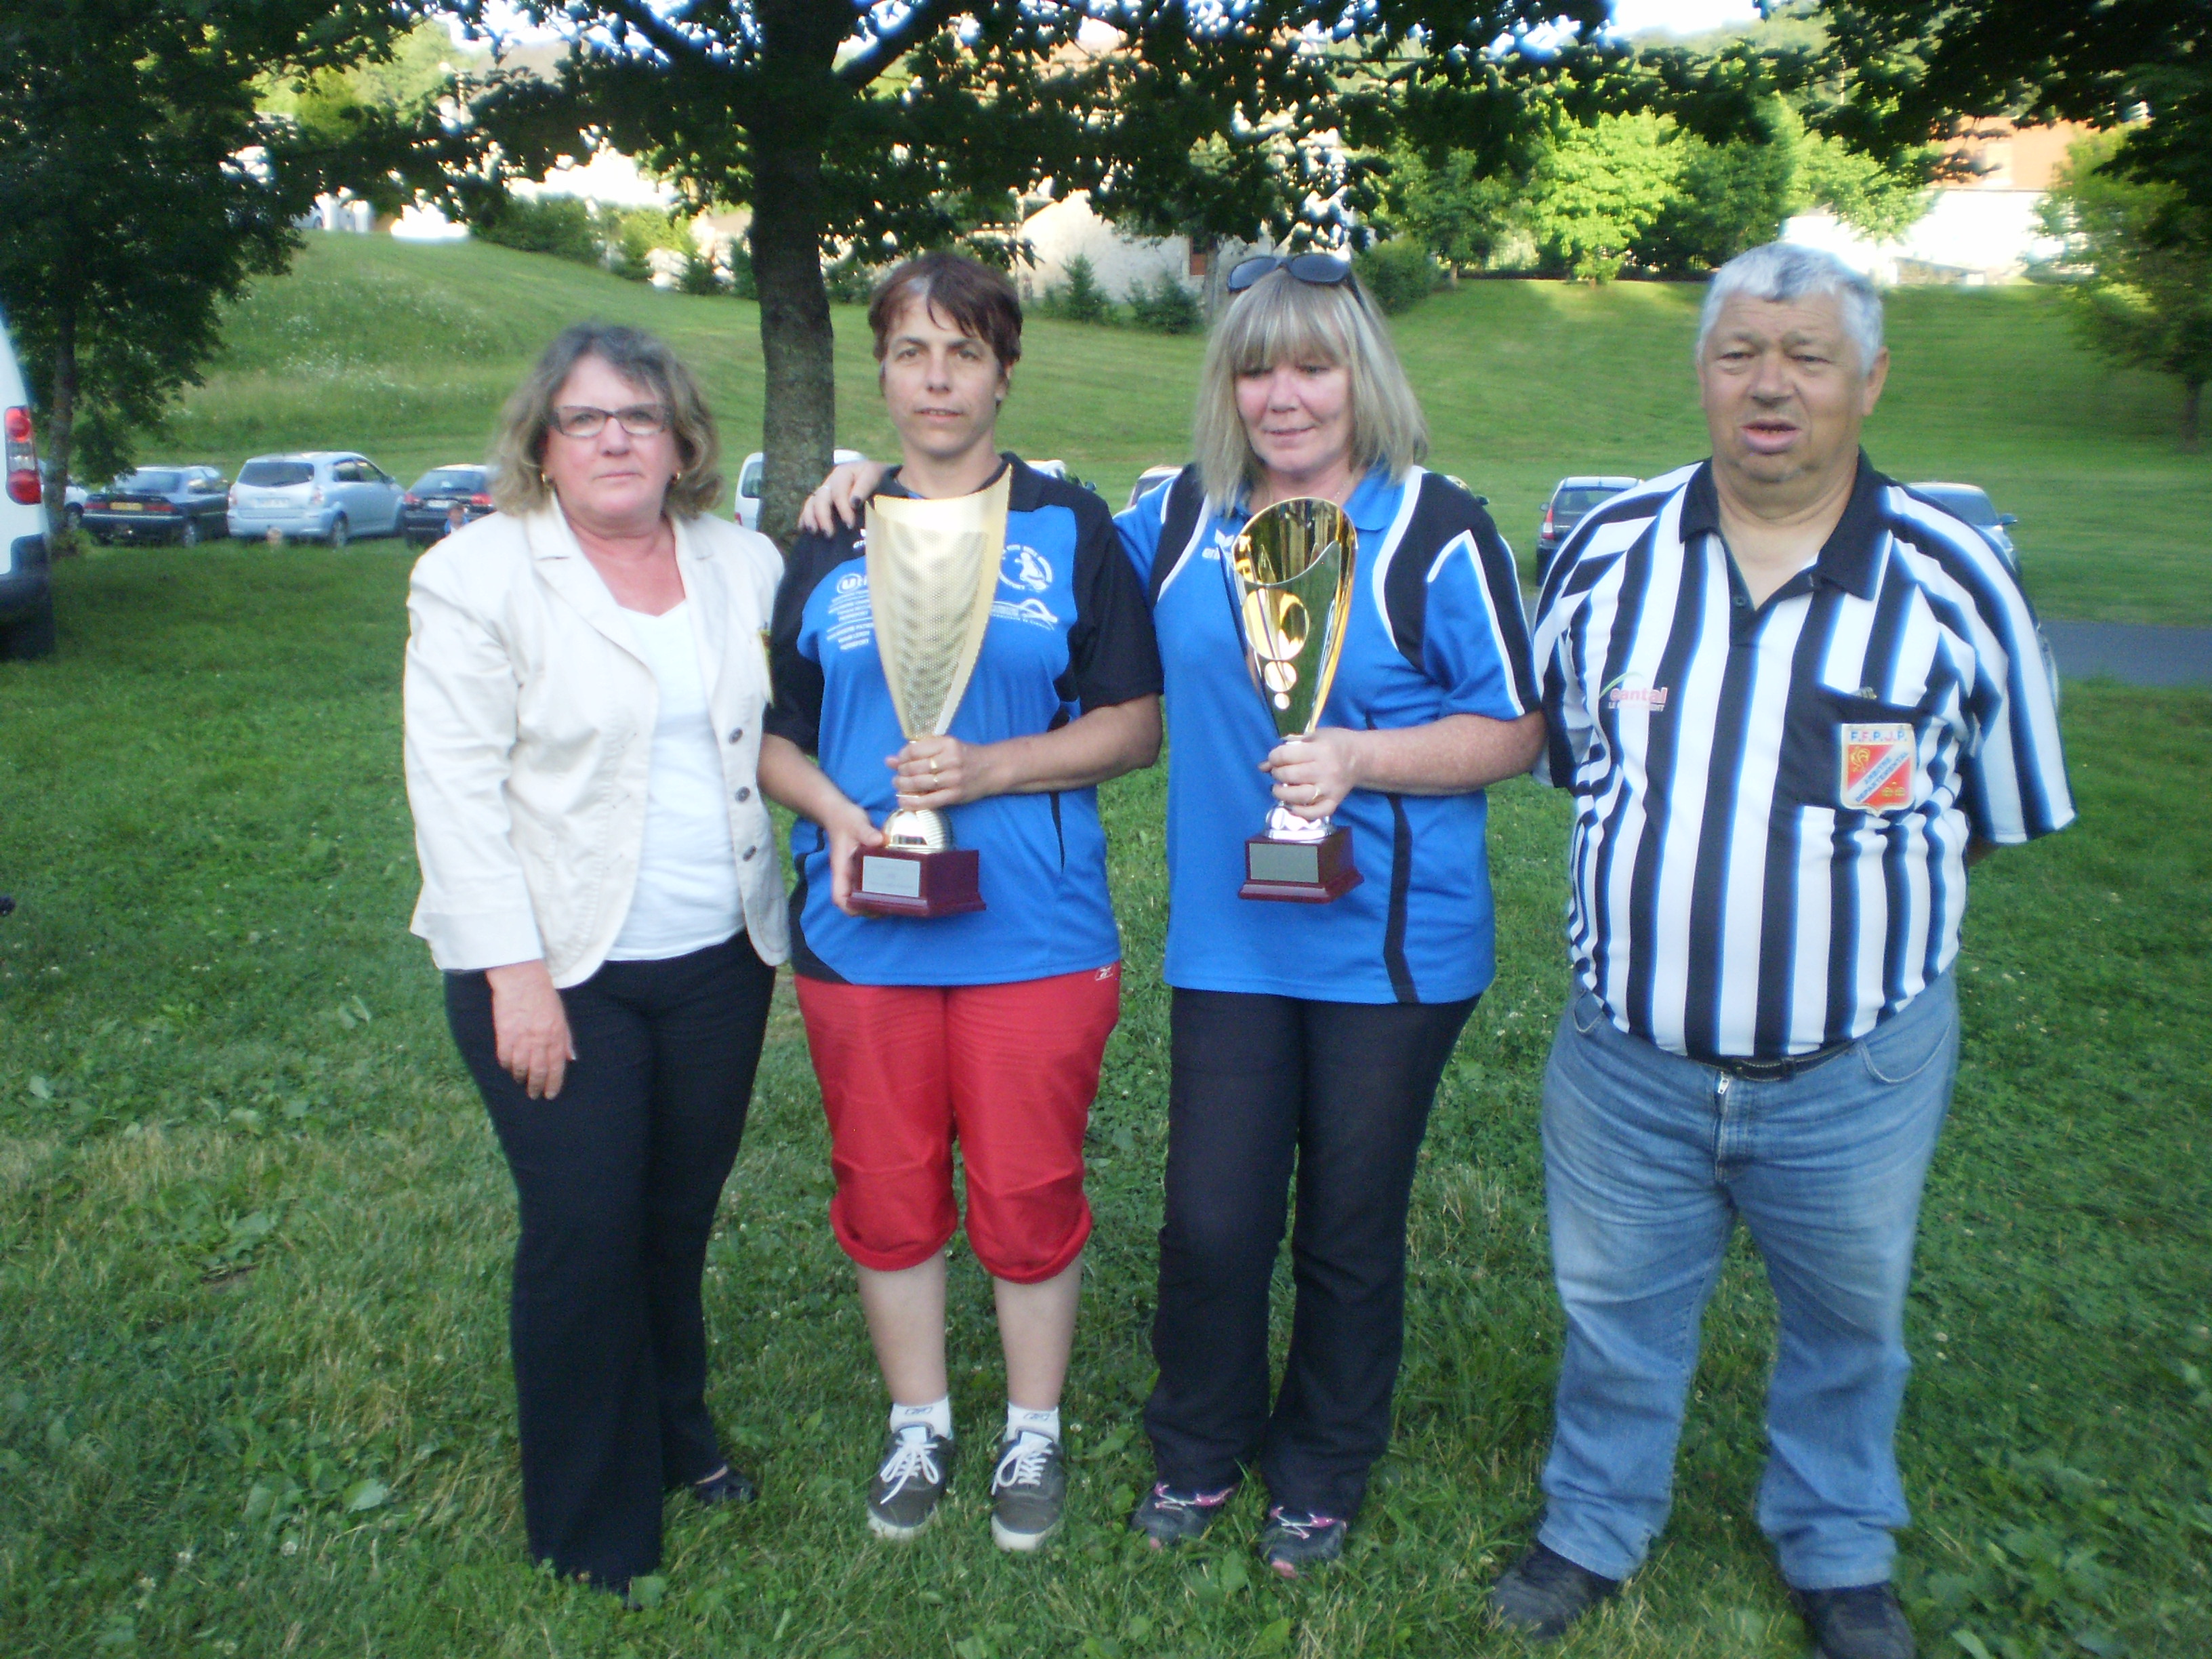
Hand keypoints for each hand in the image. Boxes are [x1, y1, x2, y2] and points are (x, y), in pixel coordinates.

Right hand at [486, 960, 574, 1099]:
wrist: (522, 979)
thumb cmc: (543, 995)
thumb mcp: (561, 1016)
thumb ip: (566, 1039)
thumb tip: (571, 1058)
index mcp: (556, 1035)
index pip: (556, 1067)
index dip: (553, 1083)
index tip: (550, 1094)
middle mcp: (539, 1040)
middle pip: (538, 1071)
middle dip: (537, 1086)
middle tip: (534, 1095)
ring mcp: (521, 1038)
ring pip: (521, 1068)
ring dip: (521, 1078)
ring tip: (521, 1083)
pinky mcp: (504, 1034)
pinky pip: (505, 1057)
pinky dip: (507, 1066)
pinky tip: (509, 1068)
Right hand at [796, 459, 887, 535]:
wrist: (881, 478)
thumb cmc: (880, 479)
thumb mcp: (876, 478)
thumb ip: (866, 488)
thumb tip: (854, 502)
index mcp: (846, 472)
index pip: (840, 491)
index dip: (843, 509)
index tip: (849, 524)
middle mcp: (832, 479)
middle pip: (822, 497)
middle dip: (824, 516)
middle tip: (830, 534)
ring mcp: (826, 489)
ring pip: (812, 501)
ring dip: (811, 517)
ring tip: (815, 532)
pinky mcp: (822, 498)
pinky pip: (809, 506)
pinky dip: (805, 517)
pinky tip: (803, 529)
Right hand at [826, 803, 887, 915]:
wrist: (839, 812)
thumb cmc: (844, 819)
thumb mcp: (856, 823)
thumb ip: (865, 831)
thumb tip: (878, 841)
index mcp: (841, 869)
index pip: (839, 897)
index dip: (851, 908)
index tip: (869, 909)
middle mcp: (847, 875)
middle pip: (853, 902)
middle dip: (869, 909)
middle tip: (891, 906)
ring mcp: (854, 872)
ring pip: (862, 894)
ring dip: (875, 900)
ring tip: (896, 899)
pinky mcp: (863, 867)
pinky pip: (870, 883)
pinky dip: (880, 887)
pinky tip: (896, 884)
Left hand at [888, 735, 994, 809]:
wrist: (992, 768)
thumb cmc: (964, 756)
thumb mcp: (943, 747)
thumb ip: (917, 752)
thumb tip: (888, 761)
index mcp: (947, 743)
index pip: (914, 750)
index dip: (901, 757)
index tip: (899, 762)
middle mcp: (950, 760)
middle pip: (914, 768)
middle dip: (900, 773)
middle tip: (898, 776)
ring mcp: (953, 779)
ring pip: (919, 784)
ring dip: (903, 786)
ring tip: (899, 786)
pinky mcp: (955, 795)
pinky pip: (929, 801)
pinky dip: (912, 802)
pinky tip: (903, 801)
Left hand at [1260, 729, 1365, 820]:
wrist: (1361, 756)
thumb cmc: (1334, 742)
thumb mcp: (1312, 736)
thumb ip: (1288, 748)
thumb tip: (1263, 766)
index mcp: (1320, 749)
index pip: (1286, 755)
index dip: (1274, 757)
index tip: (1275, 758)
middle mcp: (1326, 770)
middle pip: (1290, 775)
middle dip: (1277, 774)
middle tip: (1278, 772)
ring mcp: (1331, 788)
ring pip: (1300, 796)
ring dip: (1282, 793)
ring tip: (1279, 788)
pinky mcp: (1335, 801)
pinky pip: (1316, 812)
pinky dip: (1301, 812)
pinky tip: (1293, 805)